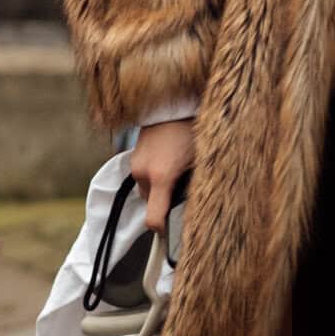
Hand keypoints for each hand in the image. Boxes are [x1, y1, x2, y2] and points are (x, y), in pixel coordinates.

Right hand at [130, 117, 195, 233]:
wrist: (176, 102)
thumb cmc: (193, 130)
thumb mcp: (200, 162)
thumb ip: (193, 188)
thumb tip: (192, 208)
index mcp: (161, 176)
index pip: (154, 219)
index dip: (163, 230)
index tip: (170, 232)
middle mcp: (143, 172)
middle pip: (152, 203)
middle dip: (166, 201)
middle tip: (184, 187)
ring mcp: (136, 162)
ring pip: (147, 189)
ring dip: (160, 187)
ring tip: (177, 169)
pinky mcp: (133, 154)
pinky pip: (143, 174)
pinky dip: (154, 174)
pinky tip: (169, 160)